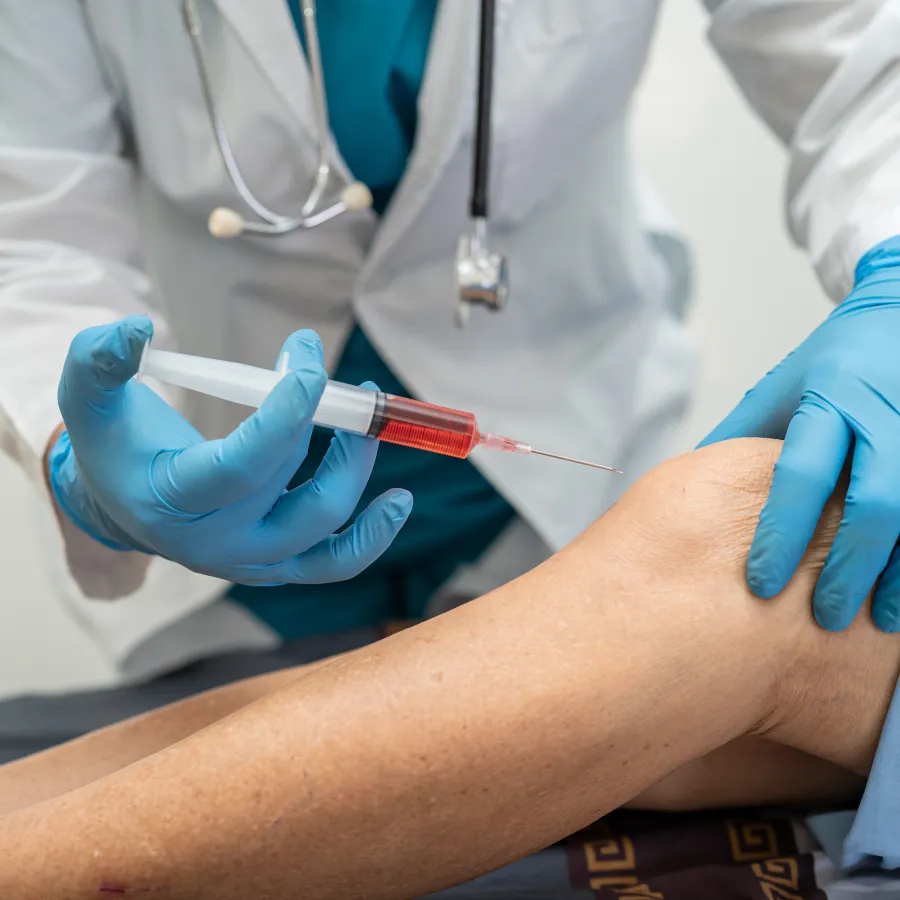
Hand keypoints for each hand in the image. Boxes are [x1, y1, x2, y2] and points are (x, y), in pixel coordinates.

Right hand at [49, 316, 411, 584]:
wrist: (123, 503)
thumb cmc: (113, 445)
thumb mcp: (89, 398)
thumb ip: (99, 360)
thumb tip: (137, 328)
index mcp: (170, 503)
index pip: (240, 467)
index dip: (283, 418)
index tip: (308, 366)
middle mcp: (215, 544)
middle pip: (292, 493)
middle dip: (323, 425)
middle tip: (327, 370)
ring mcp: (251, 561)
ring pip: (323, 528)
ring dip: (356, 470)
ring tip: (369, 419)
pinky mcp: (278, 565)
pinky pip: (334, 562)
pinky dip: (371, 536)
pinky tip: (399, 502)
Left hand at [699, 236, 899, 631]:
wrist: (898, 315)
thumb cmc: (831, 362)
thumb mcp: (780, 389)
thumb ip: (741, 437)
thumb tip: (687, 489)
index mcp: (830, 398)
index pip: (801, 475)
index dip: (780, 533)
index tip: (760, 583)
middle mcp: (884, 413)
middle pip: (874, 504)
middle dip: (849, 566)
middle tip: (824, 615)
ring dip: (898, 573)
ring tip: (875, 620)